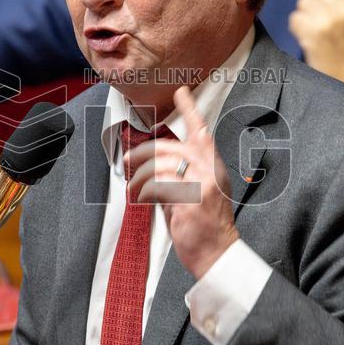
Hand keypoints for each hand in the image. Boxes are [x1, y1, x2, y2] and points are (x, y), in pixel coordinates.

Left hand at [127, 86, 238, 278]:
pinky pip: (159, 186)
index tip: (181, 91)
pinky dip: (145, 191)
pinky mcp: (189, 202)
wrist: (216, 253)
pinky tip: (143, 197)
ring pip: (160, 166)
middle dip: (142, 153)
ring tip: (132, 185)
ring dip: (139, 176)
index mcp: (213, 167)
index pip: (202, 132)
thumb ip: (181, 175)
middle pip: (170, 148)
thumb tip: (152, 167)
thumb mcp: (196, 193)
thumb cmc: (203, 225)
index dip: (190, 109)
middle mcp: (209, 172)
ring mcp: (201, 186)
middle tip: (127, 160)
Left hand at [288, 0, 343, 109]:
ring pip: (304, 1)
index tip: (330, 3)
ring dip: (306, 15)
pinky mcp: (313, 33)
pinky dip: (297, 28)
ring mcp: (330, 19)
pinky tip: (307, 39)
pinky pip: (295, 18)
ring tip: (314, 30)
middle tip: (321, 20)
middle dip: (317, 3)